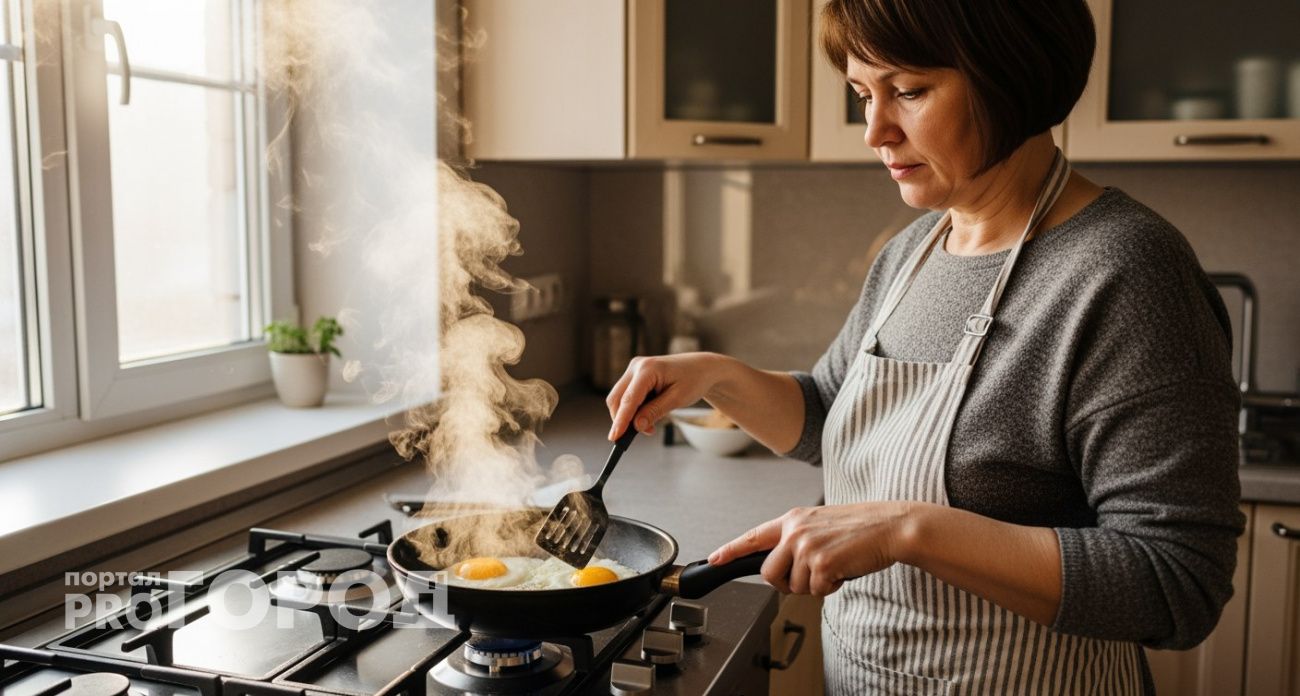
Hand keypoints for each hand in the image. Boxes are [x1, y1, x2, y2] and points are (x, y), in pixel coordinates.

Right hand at [606, 353, 727, 439]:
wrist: (701, 367)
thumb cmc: (693, 379)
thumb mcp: (677, 399)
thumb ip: (655, 412)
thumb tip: (637, 426)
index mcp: (648, 368)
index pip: (629, 399)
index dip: (620, 420)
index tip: (615, 437)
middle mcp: (637, 366)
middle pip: (617, 398)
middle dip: (622, 420)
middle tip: (638, 435)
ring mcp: (634, 369)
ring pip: (619, 398)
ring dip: (628, 416)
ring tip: (649, 426)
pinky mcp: (635, 375)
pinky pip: (626, 395)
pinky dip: (632, 409)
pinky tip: (646, 416)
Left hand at [709, 502, 919, 595]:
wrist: (890, 526)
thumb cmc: (861, 528)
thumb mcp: (822, 524)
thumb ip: (798, 539)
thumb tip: (783, 564)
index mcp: (793, 519)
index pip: (754, 536)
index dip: (731, 549)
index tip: (714, 559)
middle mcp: (795, 531)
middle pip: (768, 573)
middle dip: (785, 584)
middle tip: (809, 578)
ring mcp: (806, 547)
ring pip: (793, 586)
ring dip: (814, 585)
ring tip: (835, 566)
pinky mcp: (820, 564)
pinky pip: (815, 591)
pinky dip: (831, 588)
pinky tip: (844, 570)